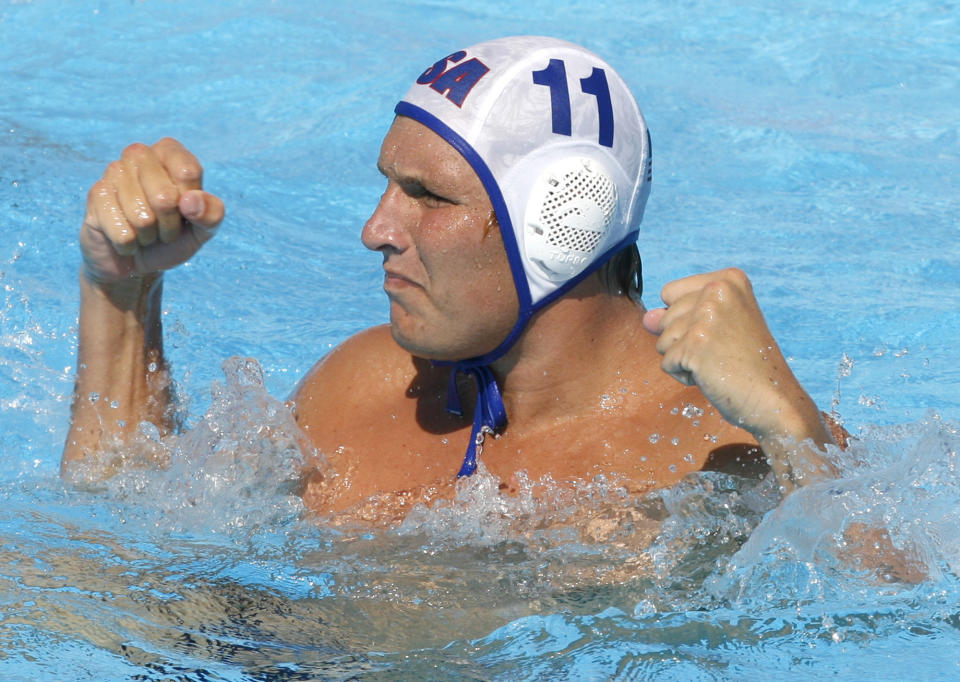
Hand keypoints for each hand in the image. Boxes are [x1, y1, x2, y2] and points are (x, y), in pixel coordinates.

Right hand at [80, 138, 223, 283]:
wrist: (137, 261)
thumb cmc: (173, 236)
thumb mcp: (203, 228)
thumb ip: (211, 213)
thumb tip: (190, 201)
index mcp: (170, 152)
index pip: (188, 172)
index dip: (191, 202)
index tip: (186, 208)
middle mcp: (139, 154)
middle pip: (165, 197)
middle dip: (170, 224)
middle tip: (164, 226)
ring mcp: (113, 172)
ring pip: (143, 218)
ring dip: (150, 236)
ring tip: (145, 231)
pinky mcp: (96, 196)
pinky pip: (124, 233)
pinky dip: (130, 246)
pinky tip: (126, 238)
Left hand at [642, 268, 823, 443]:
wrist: (773, 398)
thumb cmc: (747, 364)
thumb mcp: (715, 328)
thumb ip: (678, 315)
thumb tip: (646, 318)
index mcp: (728, 279)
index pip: (669, 292)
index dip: (686, 318)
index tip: (720, 331)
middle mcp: (717, 290)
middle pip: (664, 317)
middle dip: (684, 341)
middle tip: (722, 351)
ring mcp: (706, 316)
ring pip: (662, 340)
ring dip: (683, 359)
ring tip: (717, 362)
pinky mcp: (695, 344)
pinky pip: (666, 362)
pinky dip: (684, 375)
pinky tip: (712, 375)